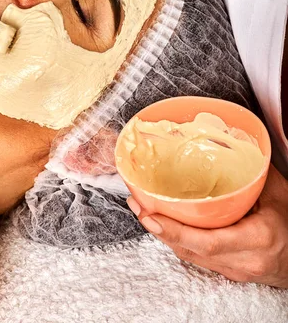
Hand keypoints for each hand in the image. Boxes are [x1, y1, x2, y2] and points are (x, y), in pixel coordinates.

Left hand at [127, 164, 287, 287]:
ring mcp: (231, 270)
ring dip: (162, 233)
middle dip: (159, 228)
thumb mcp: (279, 194)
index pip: (207, 241)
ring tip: (141, 209)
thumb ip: (253, 171)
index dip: (175, 230)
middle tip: (137, 204)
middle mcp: (240, 260)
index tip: (151, 216)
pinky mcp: (225, 271)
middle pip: (190, 249)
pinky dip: (175, 239)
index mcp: (255, 240)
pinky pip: (194, 256)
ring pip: (188, 254)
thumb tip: (231, 140)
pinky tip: (161, 222)